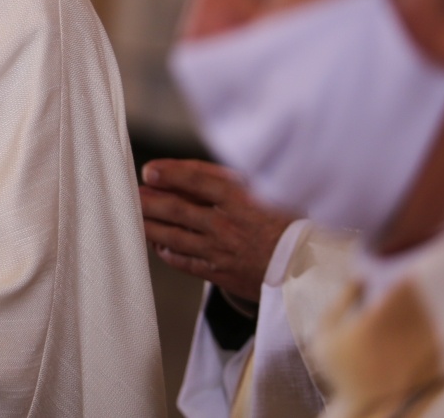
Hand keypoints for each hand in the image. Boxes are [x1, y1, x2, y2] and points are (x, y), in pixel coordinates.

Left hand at [140, 159, 295, 303]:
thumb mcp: (267, 192)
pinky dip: (166, 250)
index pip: (197, 180)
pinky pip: (183, 261)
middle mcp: (227, 224)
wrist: (312, 267)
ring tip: (134, 215)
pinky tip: (156, 242)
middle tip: (131, 193)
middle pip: (176, 209)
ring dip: (150, 224)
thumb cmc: (290, 222)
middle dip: (149, 200)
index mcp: (241, 199)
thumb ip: (229, 180)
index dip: (170, 173)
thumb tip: (188, 172)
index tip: (149, 171)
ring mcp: (221, 250)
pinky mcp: (220, 272)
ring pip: (173, 236)